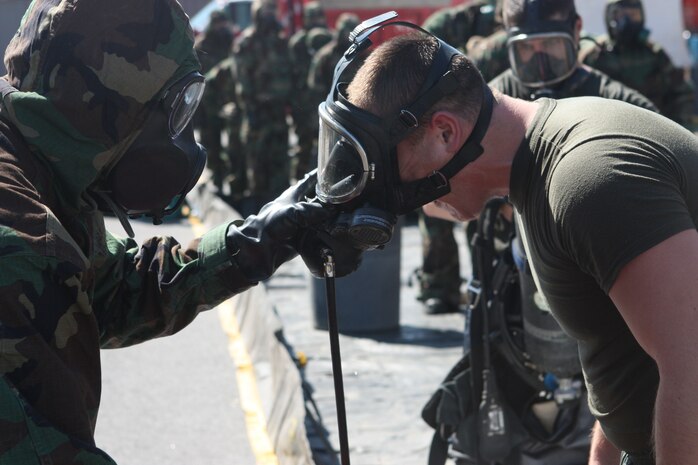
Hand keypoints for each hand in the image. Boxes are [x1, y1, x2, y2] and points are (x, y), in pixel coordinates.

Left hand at [226, 171, 361, 282]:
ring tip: (347, 214)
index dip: (320, 175)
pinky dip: (327, 233)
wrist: (258, 250)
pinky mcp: (302, 238)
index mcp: (292, 196)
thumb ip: (311, 210)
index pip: (309, 181)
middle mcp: (297, 208)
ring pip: (320, 217)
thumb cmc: (268, 226)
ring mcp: (300, 223)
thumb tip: (330, 210)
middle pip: (318, 199)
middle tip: (347, 196)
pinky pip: (318, 234)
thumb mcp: (291, 213)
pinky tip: (337, 233)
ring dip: (331, 217)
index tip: (334, 169)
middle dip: (331, 198)